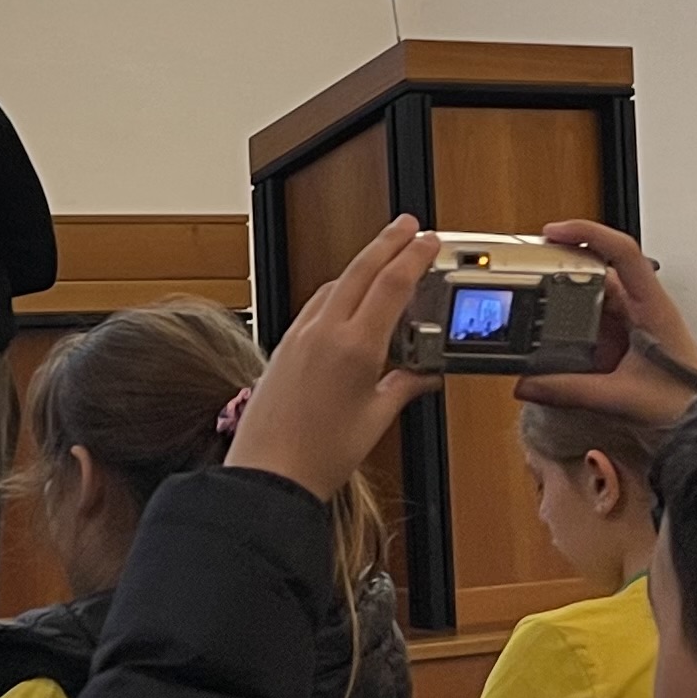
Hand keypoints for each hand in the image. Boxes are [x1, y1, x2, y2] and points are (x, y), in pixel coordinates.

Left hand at [226, 217, 441, 501]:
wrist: (268, 471)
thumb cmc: (319, 454)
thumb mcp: (376, 418)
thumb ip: (404, 386)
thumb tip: (425, 373)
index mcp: (354, 347)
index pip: (391, 285)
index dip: (413, 257)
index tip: (427, 240)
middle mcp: (323, 332)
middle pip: (360, 270)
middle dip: (386, 242)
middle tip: (407, 225)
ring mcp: (299, 336)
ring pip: (335, 284)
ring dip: (361, 266)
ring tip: (383, 259)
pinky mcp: (283, 346)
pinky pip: (315, 304)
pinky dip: (337, 290)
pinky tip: (346, 297)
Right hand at [515, 218, 696, 428]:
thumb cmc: (686, 403)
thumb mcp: (622, 397)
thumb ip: (571, 391)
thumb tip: (530, 384)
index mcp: (653, 307)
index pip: (623, 253)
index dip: (589, 234)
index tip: (555, 233)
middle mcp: (643, 307)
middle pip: (597, 270)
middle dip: (563, 266)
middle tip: (530, 268)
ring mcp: (633, 321)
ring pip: (591, 295)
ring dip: (564, 298)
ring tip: (535, 304)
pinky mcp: (625, 338)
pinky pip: (591, 320)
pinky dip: (569, 323)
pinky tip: (552, 335)